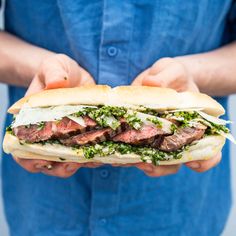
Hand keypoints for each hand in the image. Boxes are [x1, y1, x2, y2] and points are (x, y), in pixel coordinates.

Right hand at [14, 54, 101, 177]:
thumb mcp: (54, 66)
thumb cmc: (59, 71)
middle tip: (73, 164)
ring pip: (67, 162)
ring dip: (79, 165)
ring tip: (92, 160)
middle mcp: (47, 134)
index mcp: (31, 121)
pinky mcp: (82, 138)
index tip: (44, 160)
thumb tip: (56, 83)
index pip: (23, 147)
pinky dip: (93, 157)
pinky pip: (86, 154)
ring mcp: (65, 138)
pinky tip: (103, 154)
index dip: (30, 159)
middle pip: (46, 162)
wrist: (74, 76)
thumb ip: (53, 72)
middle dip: (59, 167)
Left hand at [132, 57, 220, 176]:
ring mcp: (158, 141)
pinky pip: (136, 154)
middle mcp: (177, 138)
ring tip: (129, 160)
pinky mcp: (140, 138)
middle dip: (163, 166)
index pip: (208, 150)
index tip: (193, 162)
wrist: (158, 79)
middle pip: (177, 163)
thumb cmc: (171, 76)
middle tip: (148, 163)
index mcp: (194, 125)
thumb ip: (166, 75)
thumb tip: (151, 82)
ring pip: (155, 164)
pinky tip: (118, 154)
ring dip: (142, 164)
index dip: (205, 160)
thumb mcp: (172, 70)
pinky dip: (128, 157)